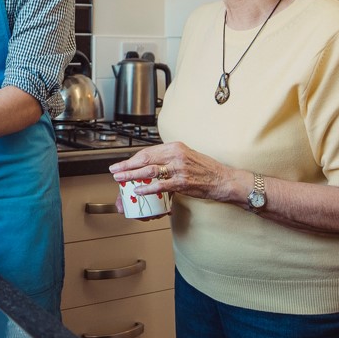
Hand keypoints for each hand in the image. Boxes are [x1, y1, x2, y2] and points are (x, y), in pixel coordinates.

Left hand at [108, 141, 241, 205]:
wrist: (224, 180)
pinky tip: (138, 190)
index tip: (122, 163)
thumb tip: (152, 164)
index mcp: (176, 147)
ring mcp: (179, 169)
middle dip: (127, 166)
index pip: (148, 151)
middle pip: (145, 159)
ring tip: (120, 179)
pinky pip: (160, 185)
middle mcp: (176, 155)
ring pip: (149, 171)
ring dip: (132, 175)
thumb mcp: (187, 157)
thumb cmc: (206, 170)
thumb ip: (170, 158)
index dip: (132, 158)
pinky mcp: (182, 182)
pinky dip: (147, 188)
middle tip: (115, 170)